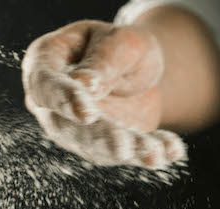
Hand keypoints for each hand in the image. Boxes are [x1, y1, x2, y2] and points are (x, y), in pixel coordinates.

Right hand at [22, 20, 185, 168]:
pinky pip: (129, 154)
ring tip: (156, 153)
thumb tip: (83, 84)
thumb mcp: (119, 42)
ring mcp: (77, 131)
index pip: (46, 86)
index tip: (86, 114)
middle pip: (70, 127)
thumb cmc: (120, 46)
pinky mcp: (107, 147)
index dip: (64, 100)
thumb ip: (101, 62)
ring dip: (130, 152)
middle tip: (123, 148)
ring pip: (100, 148)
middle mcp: (54, 104)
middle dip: (100, 139)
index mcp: (46, 63)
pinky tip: (173, 150)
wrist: (139, 67)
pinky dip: (153, 152)